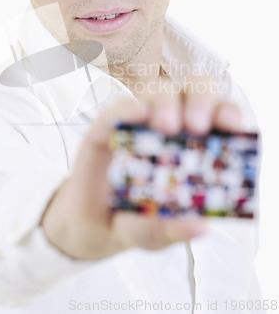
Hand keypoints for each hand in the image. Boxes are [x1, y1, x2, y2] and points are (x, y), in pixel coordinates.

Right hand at [41, 79, 242, 259]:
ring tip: (167, 126)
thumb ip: (173, 229)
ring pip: (158, 91)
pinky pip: (117, 108)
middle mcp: (170, 127)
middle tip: (196, 126)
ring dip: (166, 102)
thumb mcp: (154, 233)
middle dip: (200, 101)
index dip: (227, 113)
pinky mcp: (106, 125)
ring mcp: (138, 122)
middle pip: (192, 92)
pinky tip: (136, 114)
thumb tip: (201, 227)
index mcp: (194, 146)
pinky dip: (128, 108)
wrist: (92, 223)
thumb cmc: (134, 219)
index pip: (218, 116)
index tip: (232, 126)